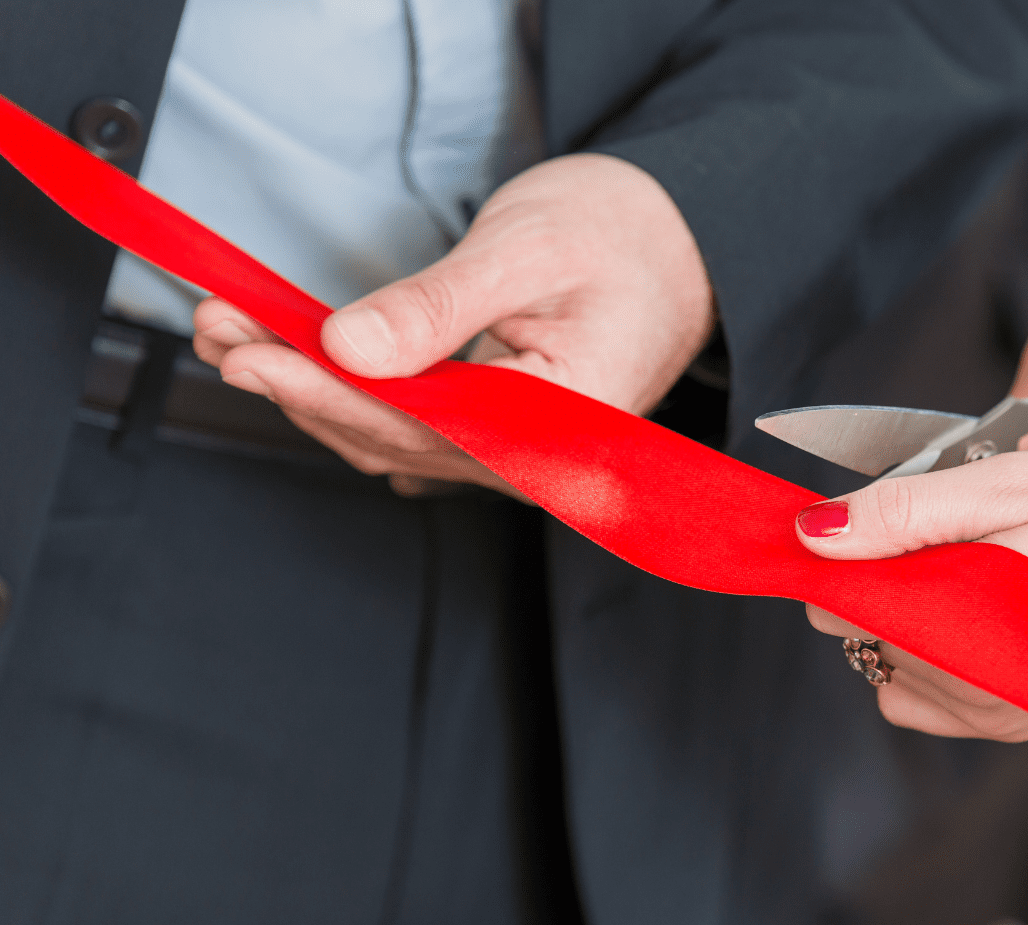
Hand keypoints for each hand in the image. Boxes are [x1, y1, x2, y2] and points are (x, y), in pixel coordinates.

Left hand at [193, 152, 715, 498]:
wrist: (682, 242)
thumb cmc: (627, 238)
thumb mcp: (527, 252)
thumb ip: (439, 308)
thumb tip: (351, 346)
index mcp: (567, 427)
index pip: (426, 424)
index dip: (328, 394)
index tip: (252, 355)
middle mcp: (543, 460)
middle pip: (398, 439)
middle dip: (301, 388)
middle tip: (222, 332)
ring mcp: (519, 454)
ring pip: (395, 439)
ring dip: (314, 392)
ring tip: (238, 336)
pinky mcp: (498, 434)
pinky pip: (412, 430)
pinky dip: (349, 394)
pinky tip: (299, 362)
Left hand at [797, 437, 1027, 740]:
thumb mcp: (1015, 483)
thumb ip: (909, 510)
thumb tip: (816, 532)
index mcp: (973, 621)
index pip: (847, 606)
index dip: (845, 555)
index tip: (870, 520)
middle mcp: (982, 687)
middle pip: (868, 638)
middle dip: (883, 581)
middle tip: (950, 527)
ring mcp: (1006, 713)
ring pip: (896, 672)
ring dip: (910, 619)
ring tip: (976, 564)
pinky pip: (939, 704)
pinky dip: (937, 659)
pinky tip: (982, 610)